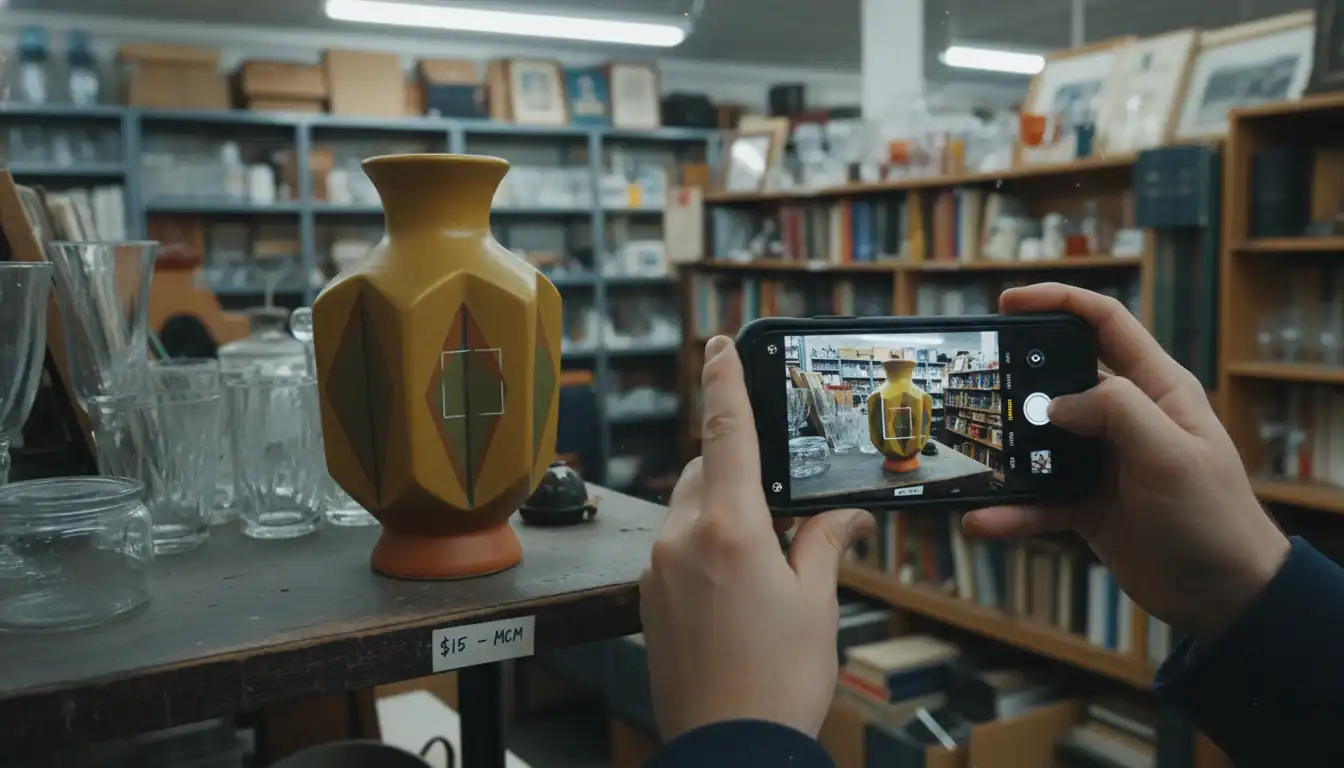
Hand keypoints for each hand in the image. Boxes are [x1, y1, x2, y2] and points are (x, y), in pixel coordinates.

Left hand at [640, 336, 875, 740]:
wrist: (728, 747)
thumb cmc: (777, 681)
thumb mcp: (816, 604)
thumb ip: (824, 543)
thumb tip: (845, 516)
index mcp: (729, 528)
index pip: (726, 432)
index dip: (726, 379)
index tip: (719, 344)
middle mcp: (681, 539)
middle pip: (704, 471)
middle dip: (737, 471)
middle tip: (779, 505)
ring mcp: (657, 570)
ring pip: (686, 510)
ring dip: (719, 511)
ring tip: (762, 559)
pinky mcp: (647, 599)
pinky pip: (673, 548)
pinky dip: (701, 546)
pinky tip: (733, 586)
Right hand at [964, 283, 1289, 643]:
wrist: (1223, 594)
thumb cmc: (1214, 518)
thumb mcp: (1172, 455)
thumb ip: (1118, 413)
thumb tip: (1056, 402)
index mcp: (1156, 389)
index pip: (1104, 324)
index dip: (1058, 302)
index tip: (1009, 301)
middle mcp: (1125, 417)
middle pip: (1060, 378)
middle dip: (1018, 377)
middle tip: (980, 381)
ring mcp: (1102, 460)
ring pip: (1040, 442)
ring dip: (1006, 451)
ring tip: (974, 455)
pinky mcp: (1085, 503)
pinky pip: (1036, 499)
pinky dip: (1010, 509)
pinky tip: (983, 519)